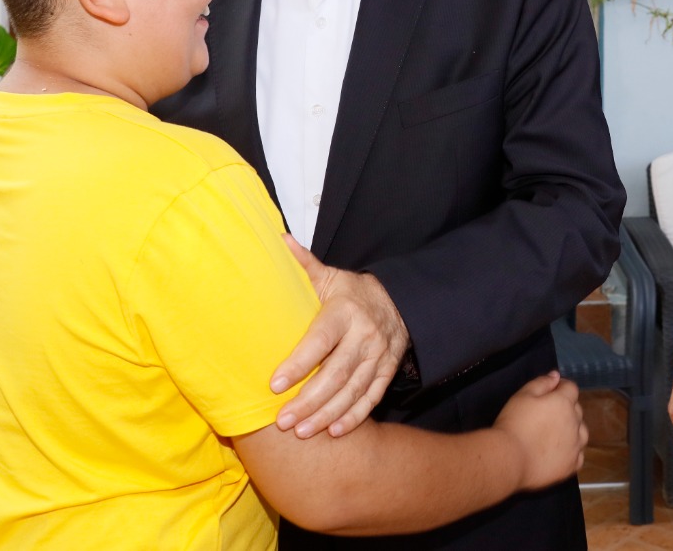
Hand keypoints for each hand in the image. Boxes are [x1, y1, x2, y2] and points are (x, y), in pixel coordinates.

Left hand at [273, 235, 409, 438]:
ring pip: (353, 390)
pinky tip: (334, 431)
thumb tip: (279, 239)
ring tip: (302, 432)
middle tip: (284, 421)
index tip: (275, 384)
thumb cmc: (350, 292)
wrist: (397, 301)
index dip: (298, 364)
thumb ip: (304, 264)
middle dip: (309, 401)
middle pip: (336, 373)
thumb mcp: (329, 277)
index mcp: (345, 311)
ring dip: (327, 414)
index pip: (320, 341)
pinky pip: (372, 397)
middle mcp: (365, 334)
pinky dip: (354, 416)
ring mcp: (380, 354)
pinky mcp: (388, 370)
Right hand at [493, 371, 586, 490]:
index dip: (562, 387)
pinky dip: (573, 450)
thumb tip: (556, 376)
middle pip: (577, 409)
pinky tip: (561, 451)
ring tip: (556, 433)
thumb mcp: (523, 395)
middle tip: (547, 413)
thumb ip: (542, 383)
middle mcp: (575, 423)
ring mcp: (575, 445)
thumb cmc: (514, 423)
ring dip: (573, 428)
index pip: (571, 388)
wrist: (510, 459)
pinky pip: (579, 454)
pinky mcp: (571, 465)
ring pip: (582, 432)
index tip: (551, 391)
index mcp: (564, 402)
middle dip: (566, 407)